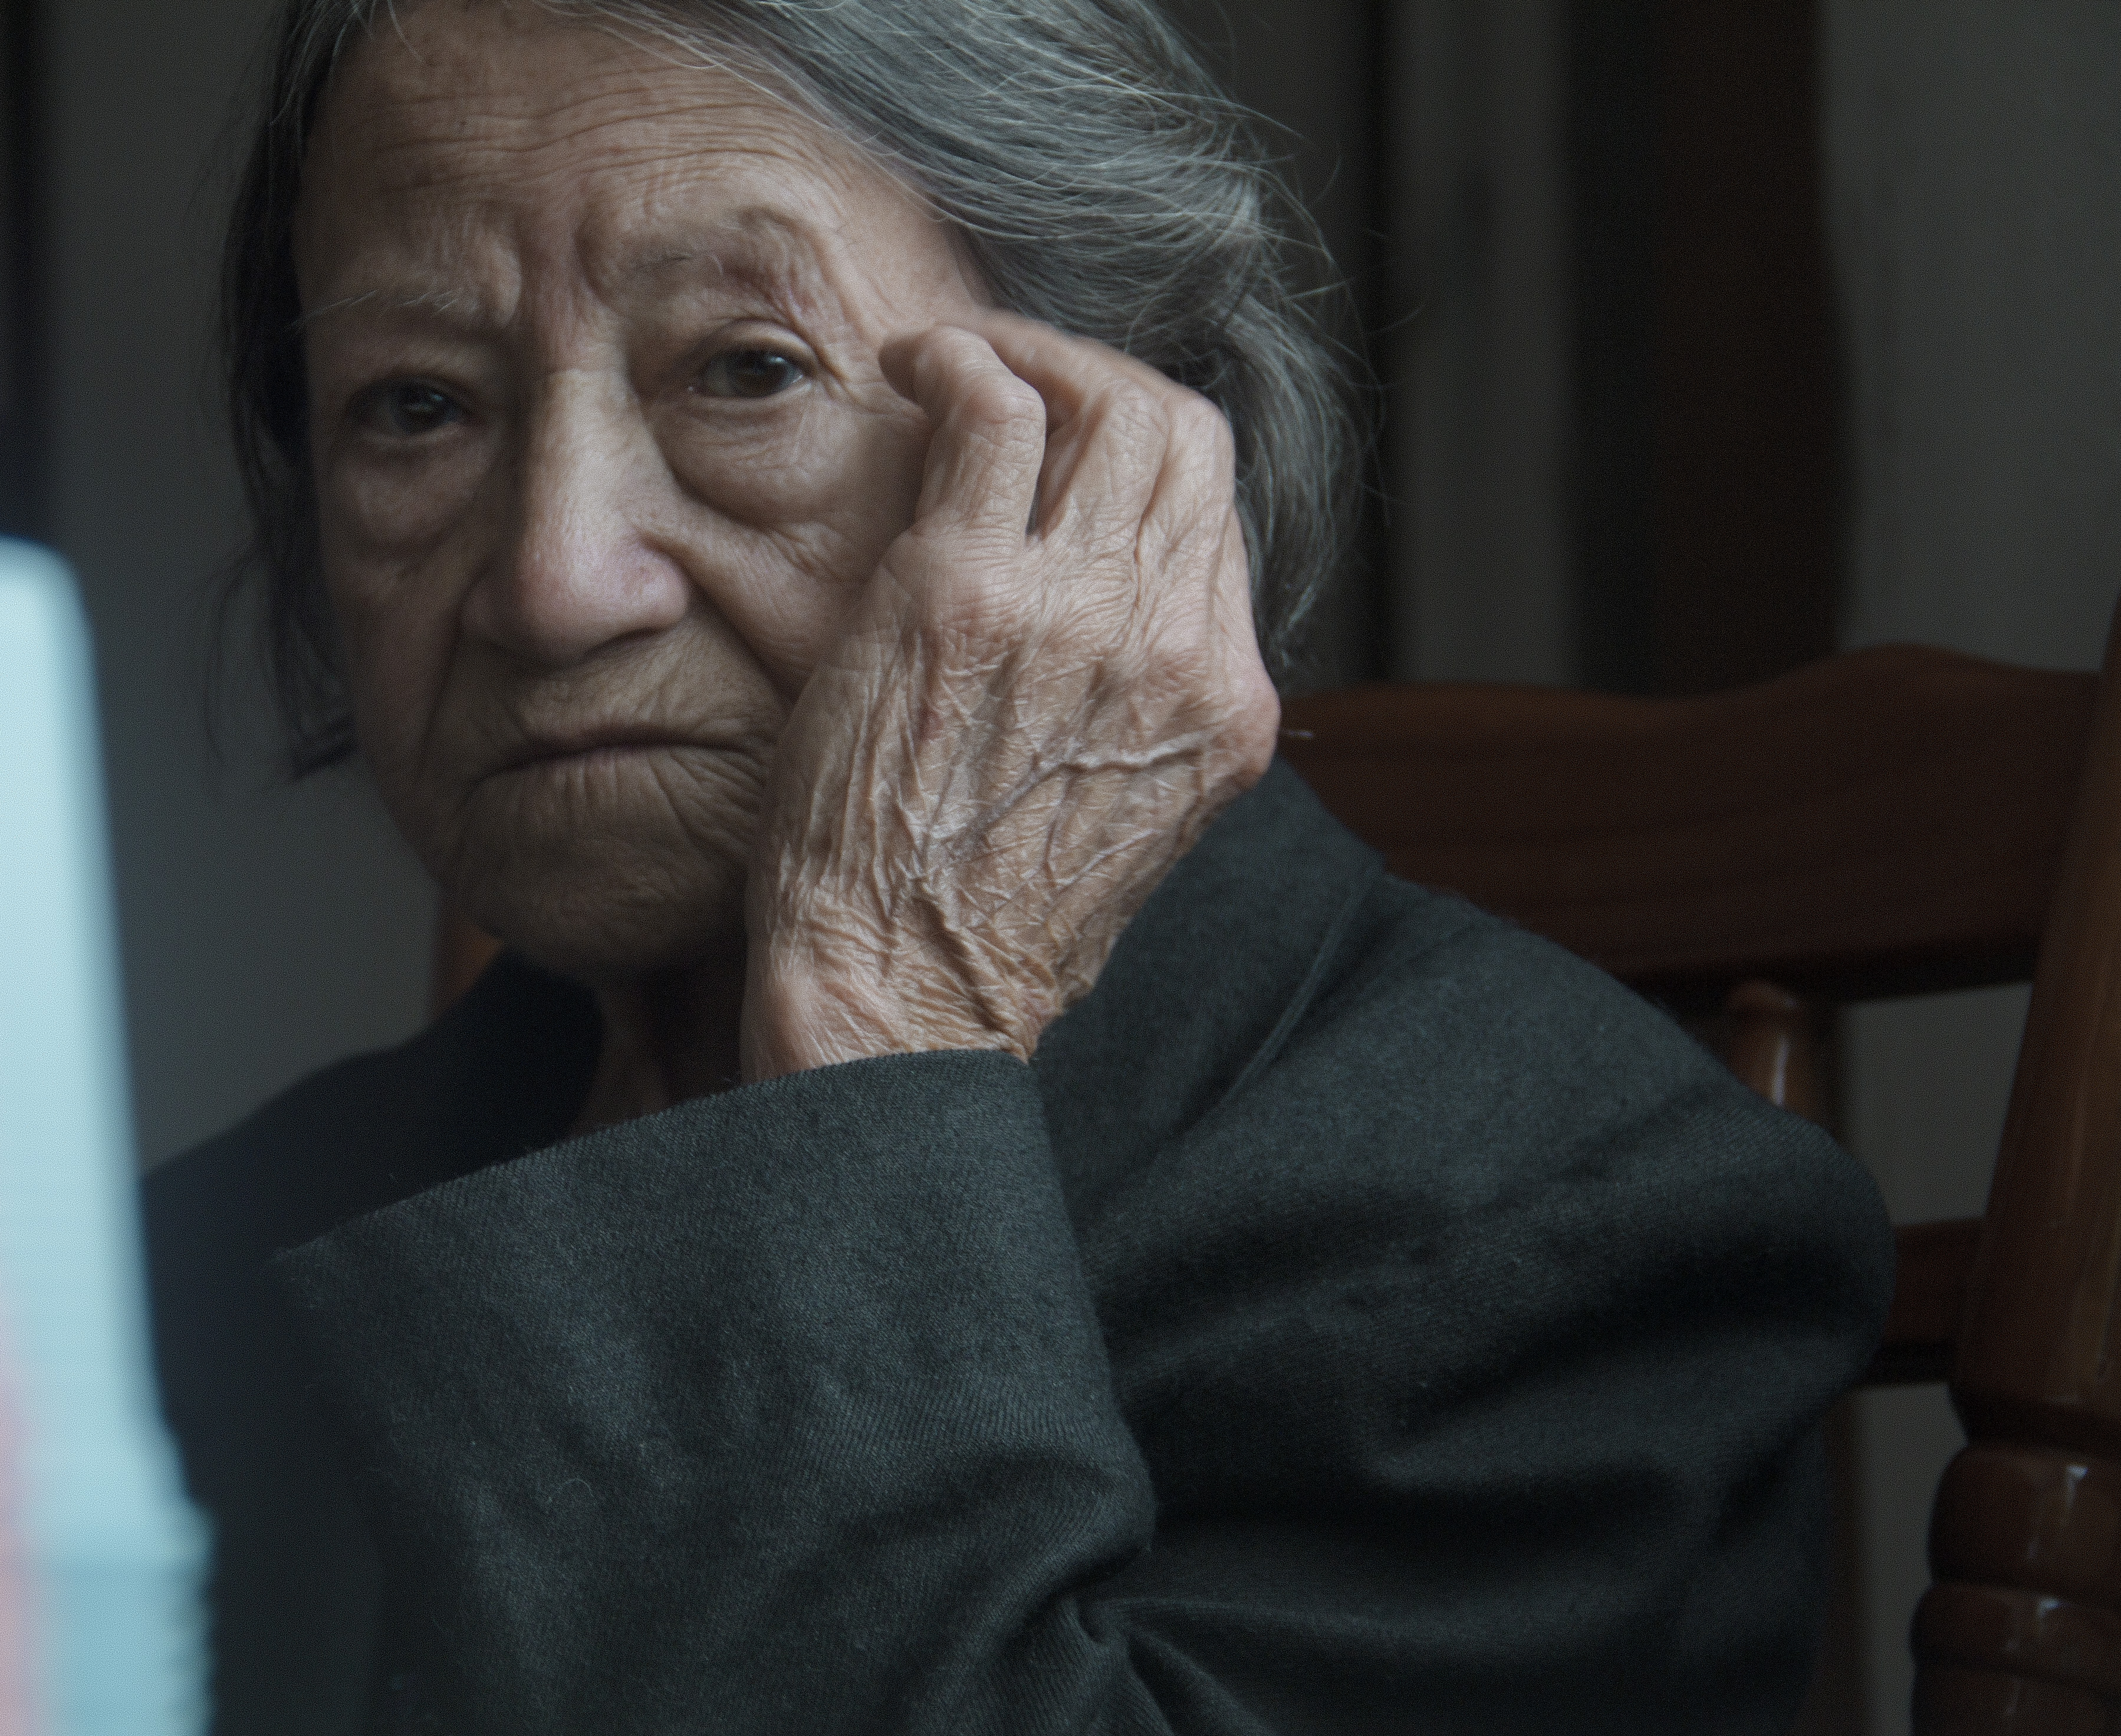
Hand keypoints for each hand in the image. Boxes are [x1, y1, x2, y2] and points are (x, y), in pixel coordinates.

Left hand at [742, 313, 1279, 1077]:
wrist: (898, 998)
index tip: (1066, 440)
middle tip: (1011, 372)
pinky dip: (957, 360)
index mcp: (1223, 705)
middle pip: (1182, 434)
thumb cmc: (972, 922)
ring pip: (1105, 401)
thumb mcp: (1116, 816)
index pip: (1217, 513)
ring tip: (952, 362)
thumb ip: (1136, 707)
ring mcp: (1076, 616)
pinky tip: (912, 370)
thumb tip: (1109, 608)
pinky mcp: (964, 593)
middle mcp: (1172, 649)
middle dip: (1096, 374)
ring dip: (1024, 352)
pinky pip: (991, 411)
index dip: (1141, 449)